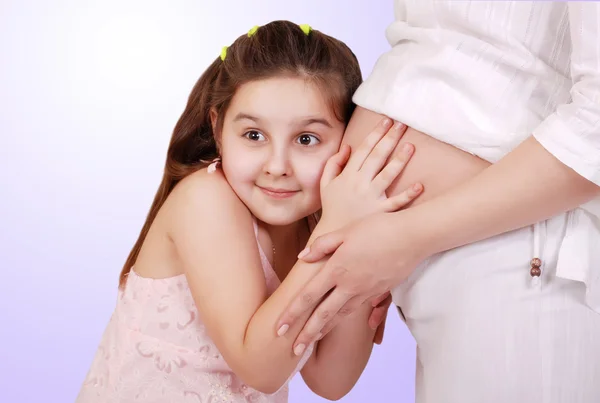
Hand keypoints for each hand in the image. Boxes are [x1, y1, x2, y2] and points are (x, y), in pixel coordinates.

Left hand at [278, 211, 428, 351]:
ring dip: (324, 330)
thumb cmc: (378, 228)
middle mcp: (350, 285)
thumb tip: (302, 257)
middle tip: (292, 350)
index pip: (308, 296)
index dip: (292, 313)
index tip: (278, 328)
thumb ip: (322, 245)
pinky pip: (358, 310)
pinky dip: (345, 320)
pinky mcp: (380, 292)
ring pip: (341, 316)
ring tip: (311, 341)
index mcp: (337, 269)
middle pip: (323, 315)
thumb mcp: (345, 232)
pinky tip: (338, 324)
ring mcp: (366, 291)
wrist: (413, 237)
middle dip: (306, 334)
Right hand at [317, 118, 422, 229]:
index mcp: (348, 175)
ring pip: (388, 175)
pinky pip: (396, 203)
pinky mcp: (380, 213)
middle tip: (402, 124)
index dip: (375, 133)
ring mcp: (371, 198)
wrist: (333, 235)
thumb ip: (333, 164)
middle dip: (390, 138)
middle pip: (377, 157)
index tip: (386, 121)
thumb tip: (347, 147)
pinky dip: (408, 195)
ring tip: (411, 146)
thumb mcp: (325, 184)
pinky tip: (419, 186)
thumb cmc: (332, 208)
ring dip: (400, 160)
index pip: (363, 149)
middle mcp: (360, 184)